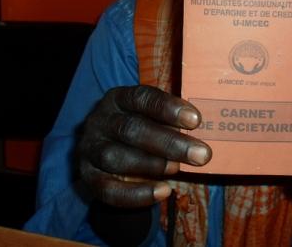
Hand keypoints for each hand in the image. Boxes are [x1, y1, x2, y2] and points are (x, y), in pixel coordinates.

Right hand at [76, 85, 211, 207]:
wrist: (110, 157)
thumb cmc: (142, 130)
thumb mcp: (152, 119)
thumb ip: (171, 121)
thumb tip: (204, 130)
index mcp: (118, 98)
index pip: (141, 97)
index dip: (168, 108)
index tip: (196, 120)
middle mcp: (100, 120)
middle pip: (131, 129)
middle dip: (169, 142)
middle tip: (202, 154)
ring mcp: (90, 148)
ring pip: (117, 157)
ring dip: (152, 164)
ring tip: (178, 169)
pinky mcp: (88, 176)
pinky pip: (108, 189)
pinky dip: (137, 194)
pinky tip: (163, 192)